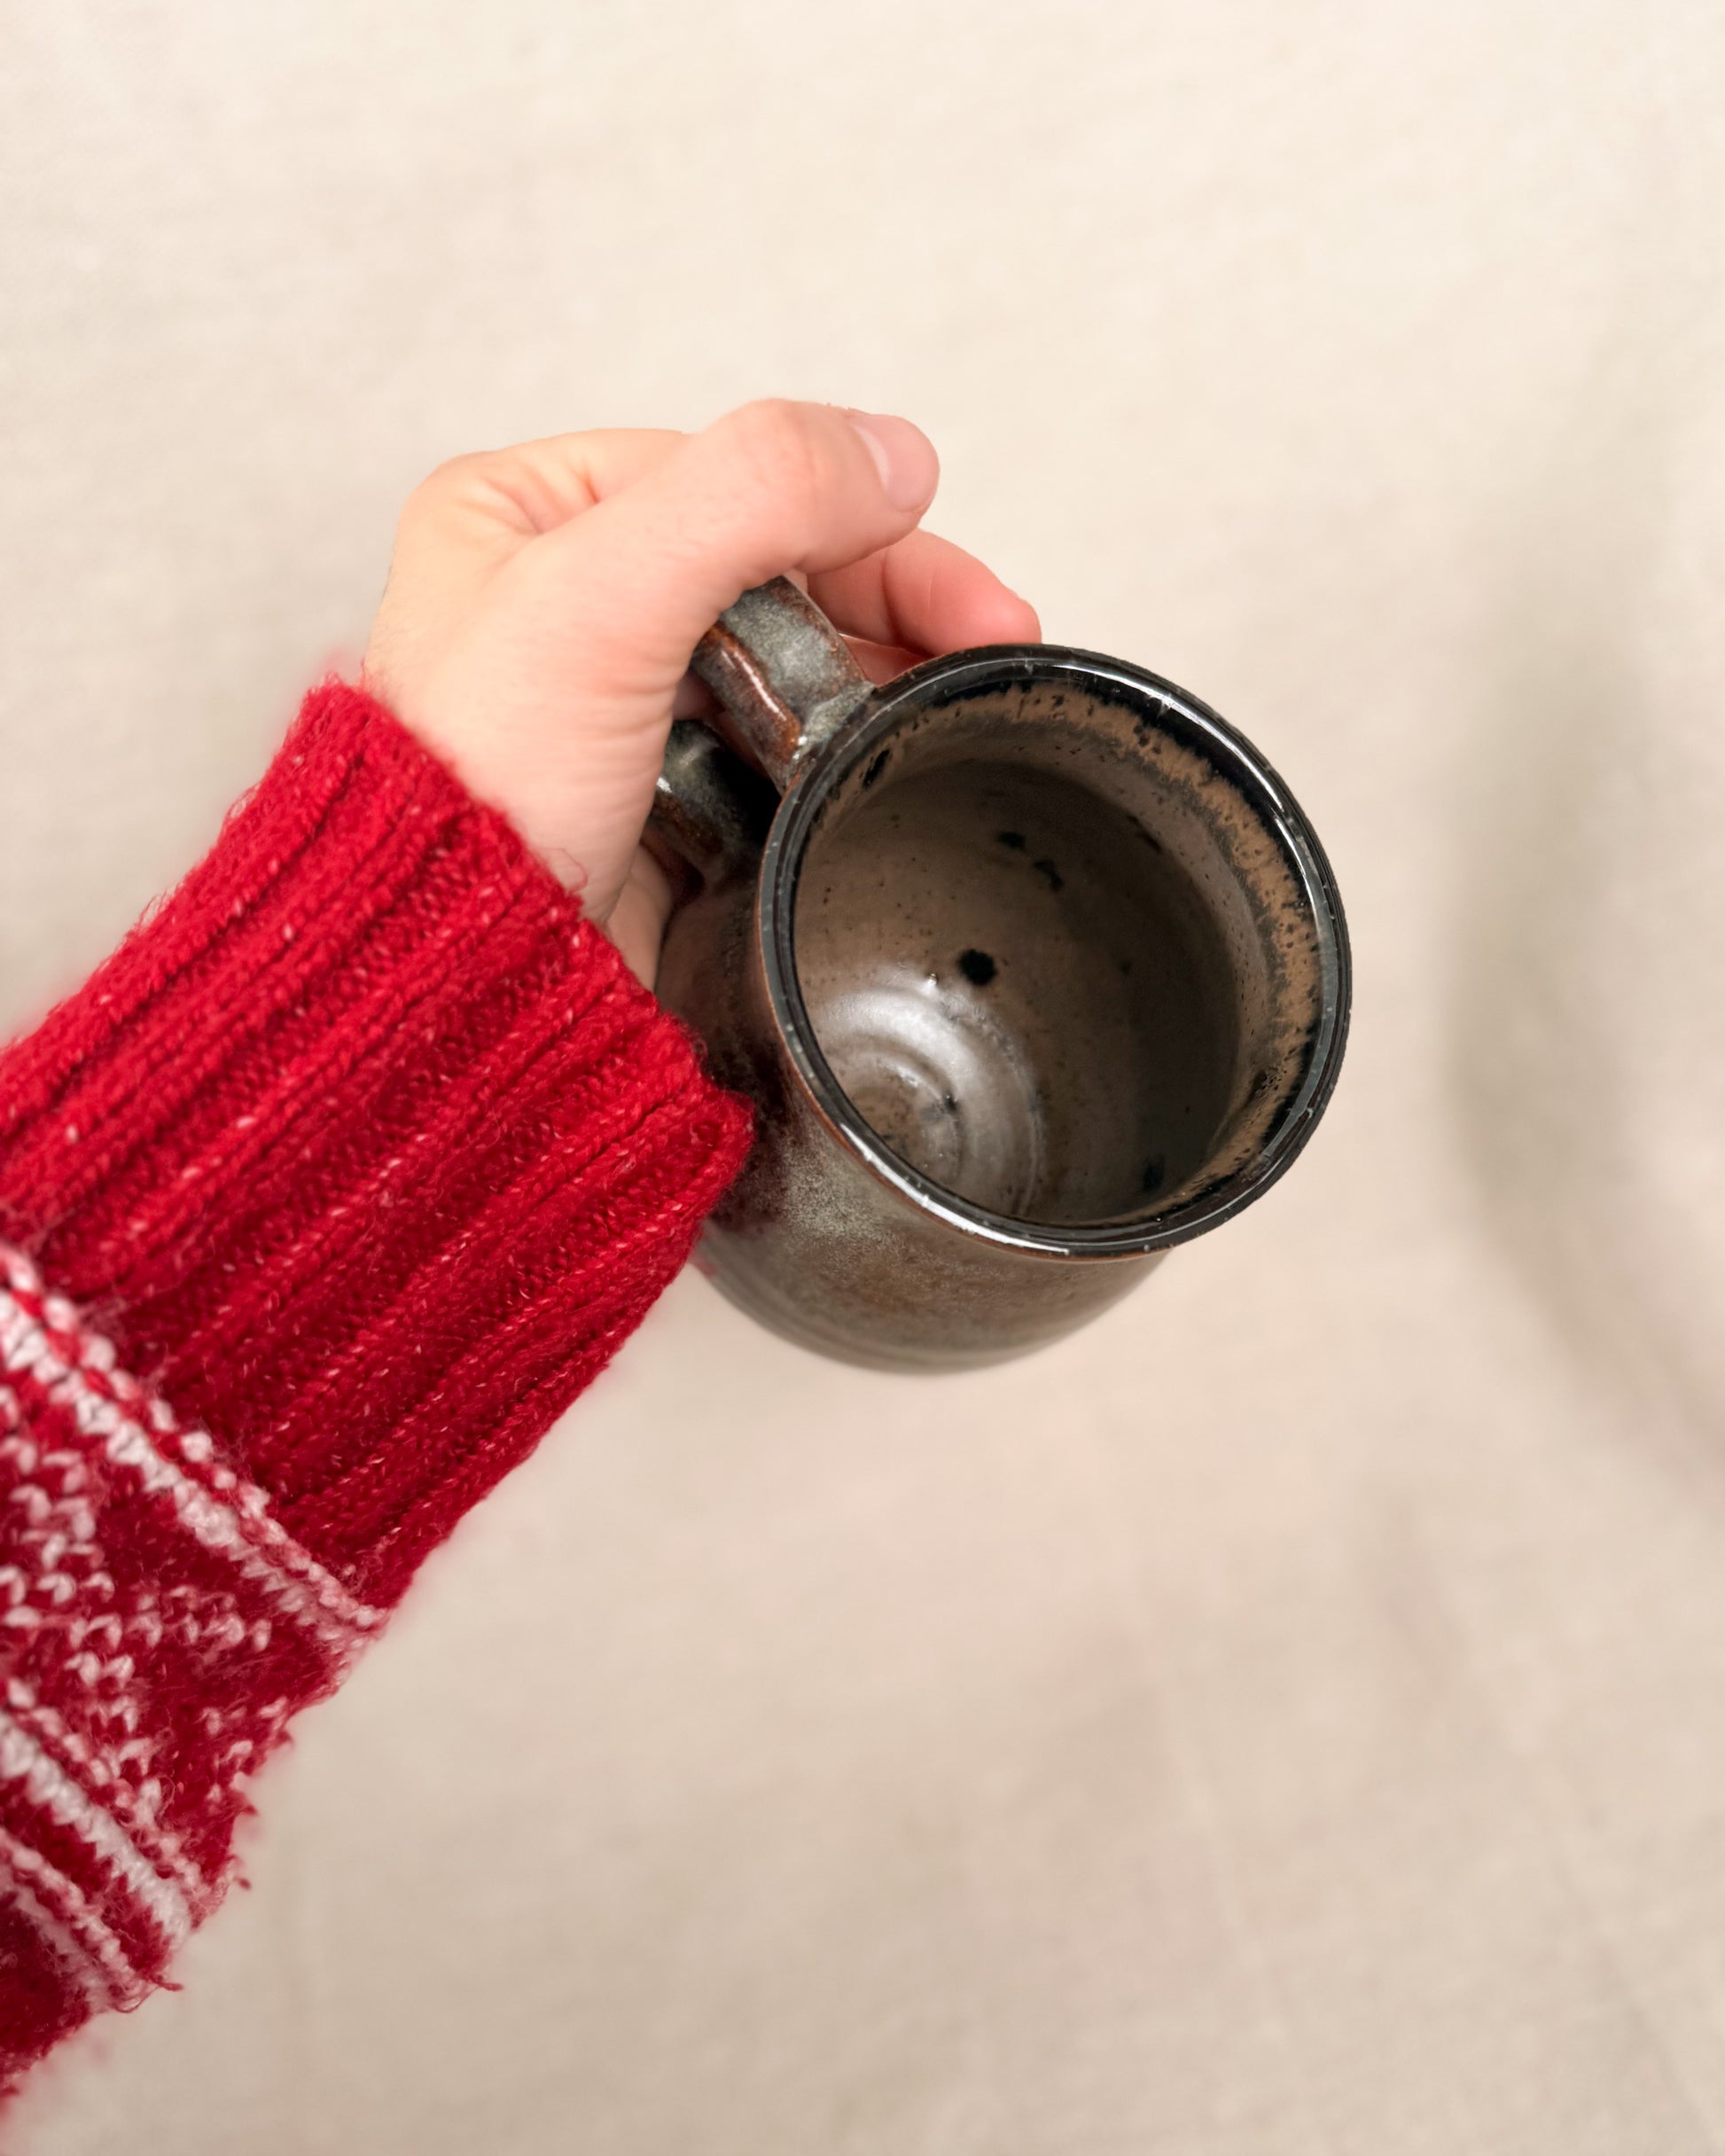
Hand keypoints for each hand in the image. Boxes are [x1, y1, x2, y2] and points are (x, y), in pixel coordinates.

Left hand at [362, 400, 1039, 984]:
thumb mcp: (602, 596)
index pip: (738, 481)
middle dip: (889, 610)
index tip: (966, 588)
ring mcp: (616, 713)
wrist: (454, 991)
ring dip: (870, 688)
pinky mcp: (657, 806)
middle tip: (986, 646)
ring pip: (784, 668)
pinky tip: (876, 776)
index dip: (867, 525)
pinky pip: (774, 761)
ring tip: (940, 713)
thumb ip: (753, 493)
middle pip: (777, 573)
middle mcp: (564, 605)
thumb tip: (890, 453)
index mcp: (525, 517)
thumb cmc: (468, 802)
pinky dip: (832, 764)